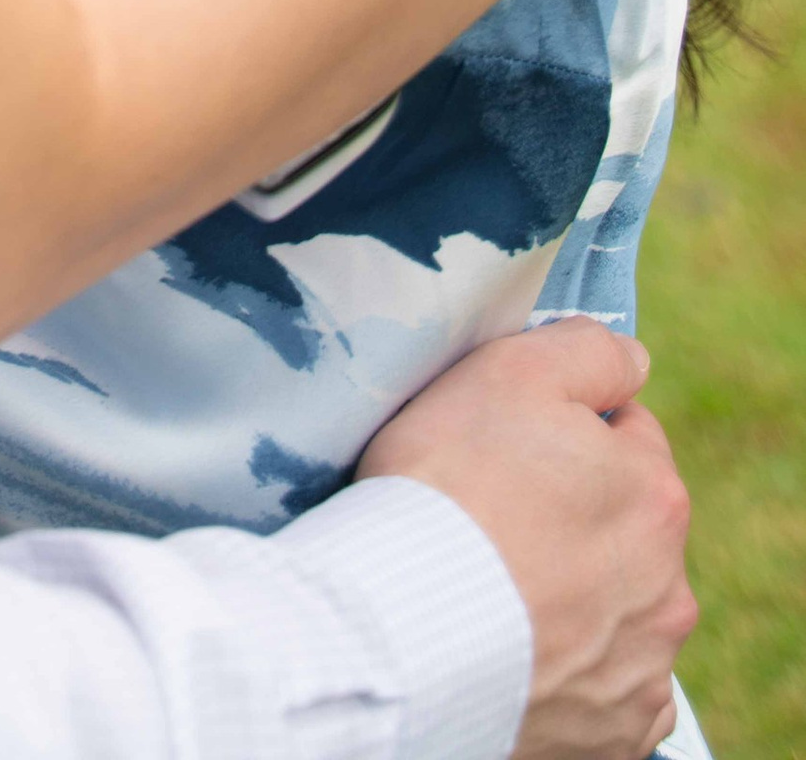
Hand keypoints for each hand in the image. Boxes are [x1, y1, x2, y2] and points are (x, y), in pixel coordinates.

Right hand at [358, 320, 695, 759]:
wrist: (403, 634)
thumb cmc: (450, 489)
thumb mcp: (509, 371)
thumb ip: (586, 351)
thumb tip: (632, 360)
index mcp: (655, 495)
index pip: (625, 434)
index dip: (562, 431)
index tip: (506, 446)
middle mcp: (668, 587)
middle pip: (622, 527)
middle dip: (572, 515)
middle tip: (492, 515)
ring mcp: (644, 667)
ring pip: (615, 609)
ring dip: (573, 595)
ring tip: (491, 586)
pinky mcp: (614, 731)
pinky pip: (603, 688)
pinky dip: (569, 670)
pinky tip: (515, 648)